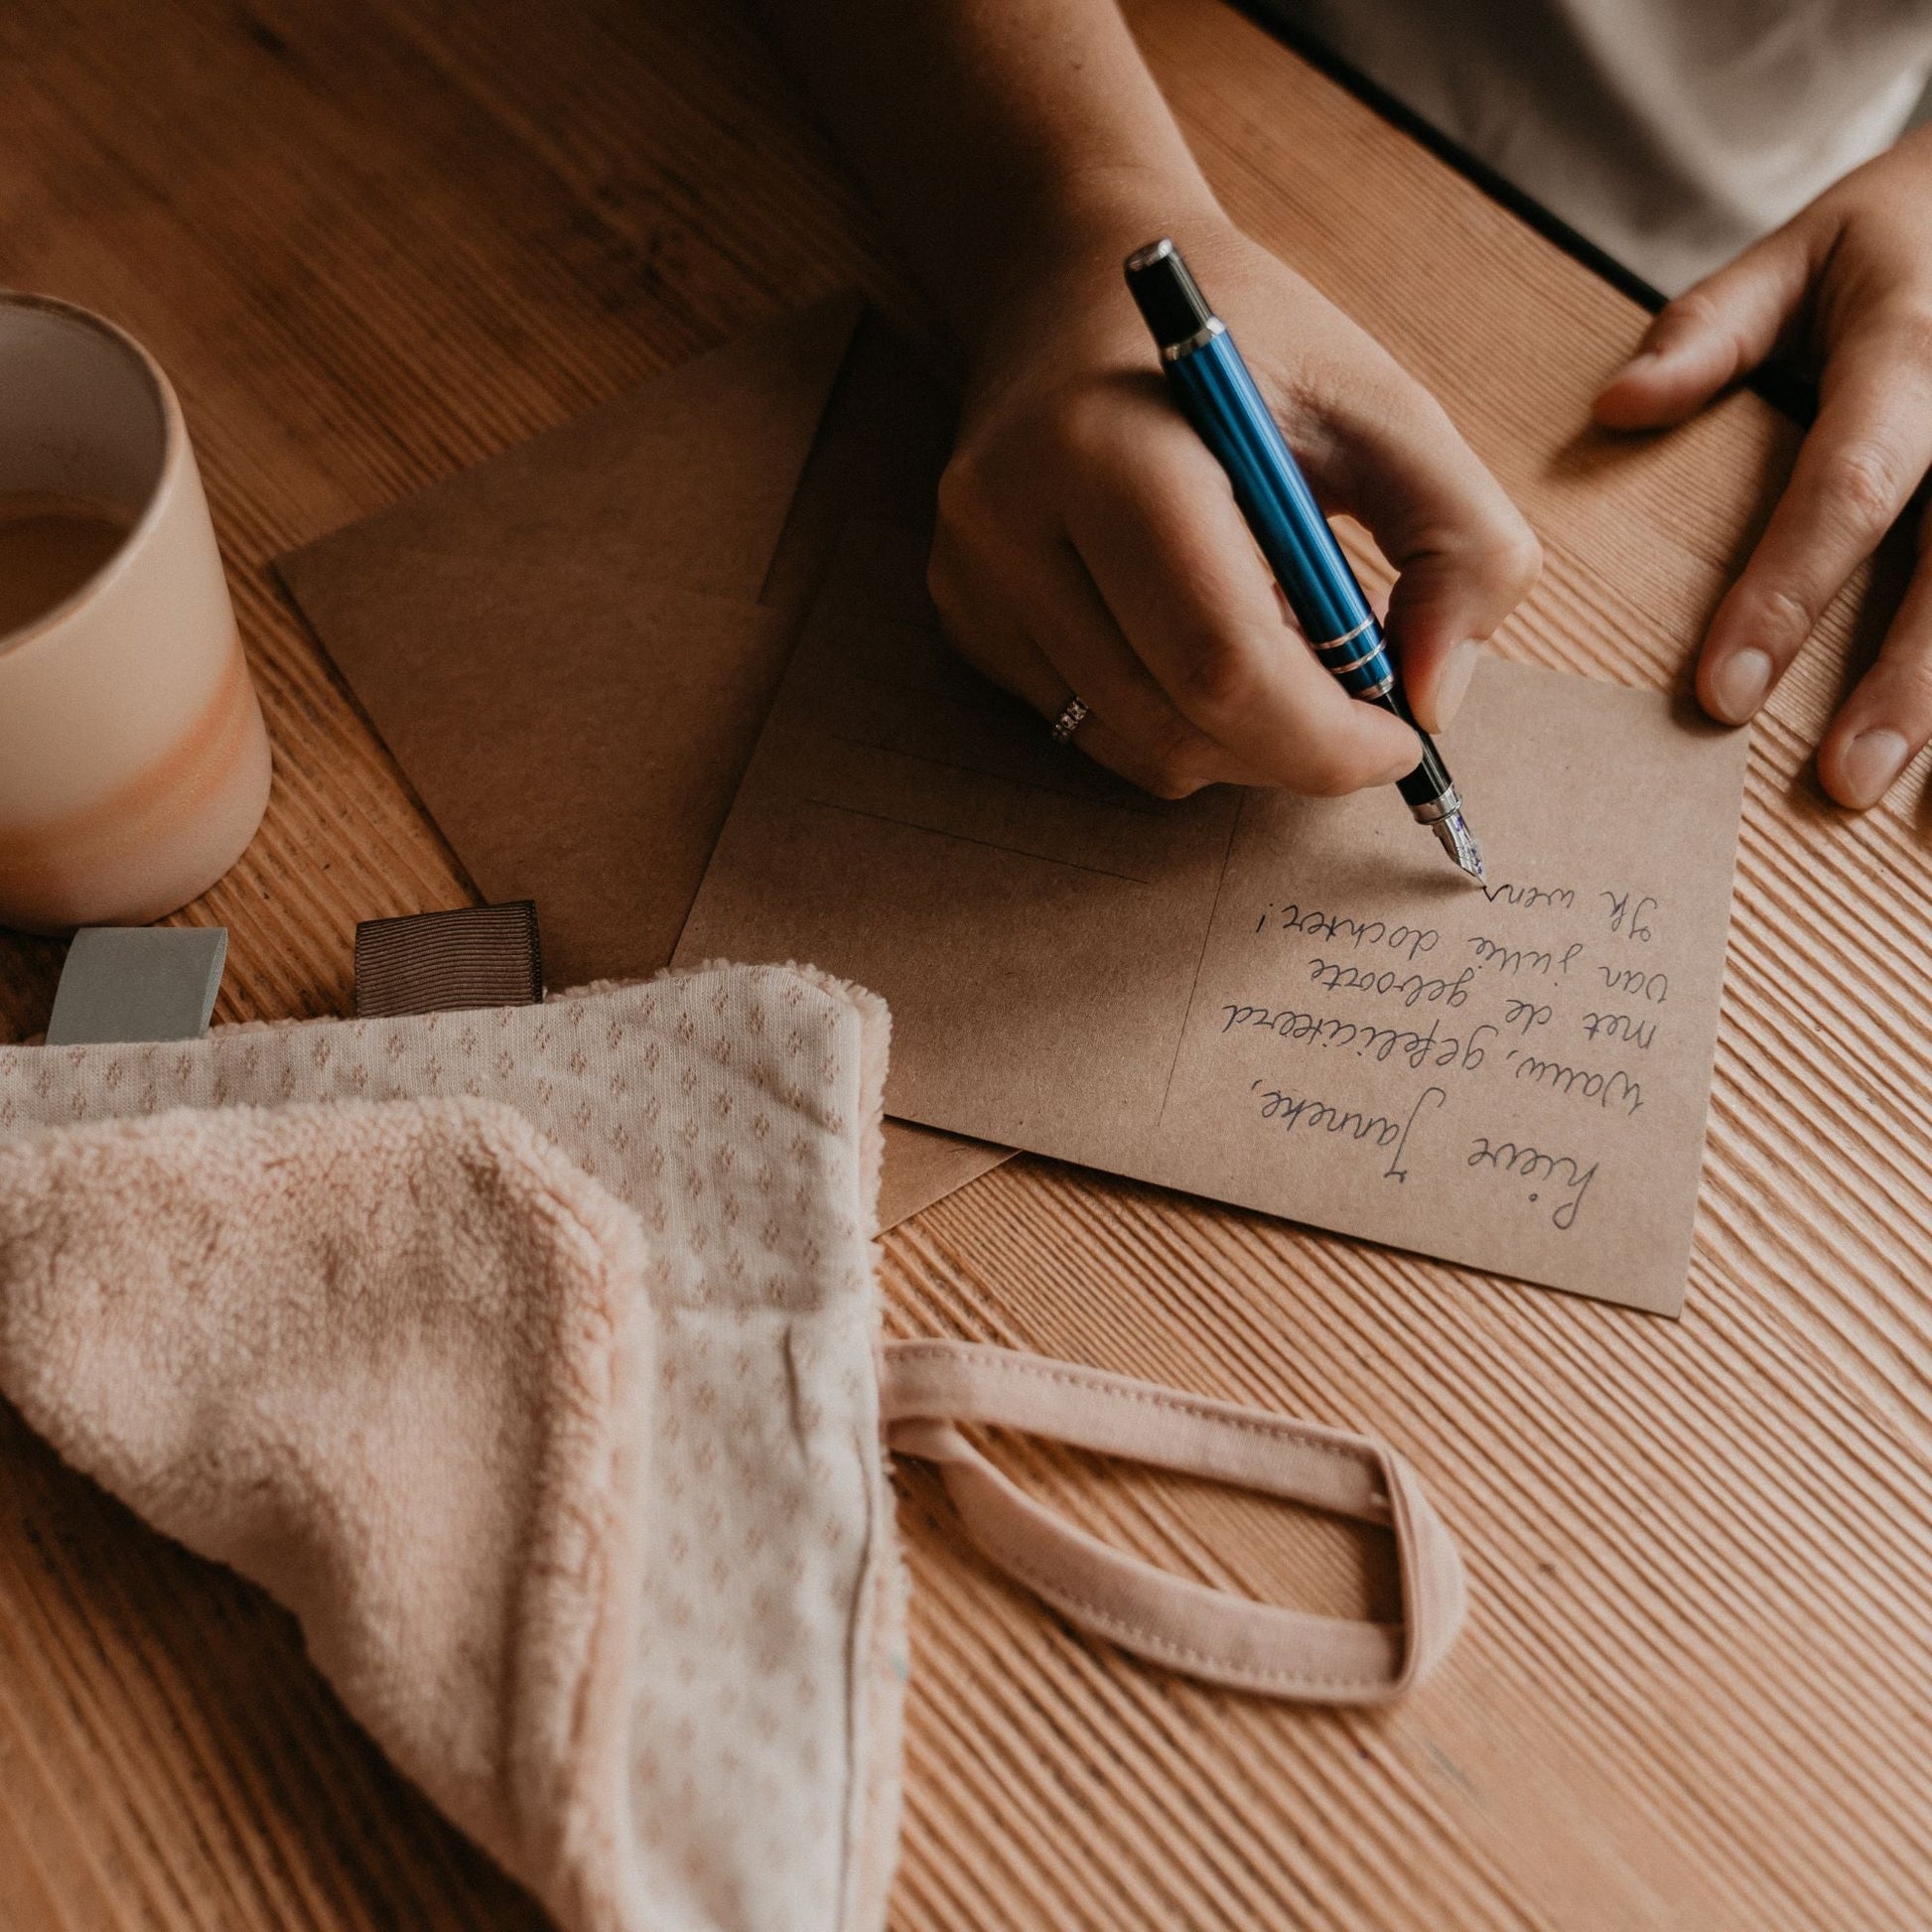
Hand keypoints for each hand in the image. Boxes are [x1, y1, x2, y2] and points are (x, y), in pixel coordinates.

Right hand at [929, 216, 1541, 797]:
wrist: (1080, 280)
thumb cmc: (1246, 344)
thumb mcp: (1385, 403)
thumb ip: (1459, 542)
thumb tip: (1432, 702)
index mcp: (1109, 448)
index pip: (1221, 661)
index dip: (1325, 736)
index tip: (1402, 738)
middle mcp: (1011, 522)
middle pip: (1177, 725)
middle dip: (1293, 748)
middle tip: (1360, 706)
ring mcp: (973, 577)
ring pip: (1137, 750)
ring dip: (1239, 740)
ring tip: (1280, 645)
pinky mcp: (964, 615)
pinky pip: (1094, 729)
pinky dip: (1176, 718)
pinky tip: (1199, 635)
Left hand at [1595, 126, 1931, 808]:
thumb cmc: (1904, 235)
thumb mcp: (1806, 248)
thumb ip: (1712, 328)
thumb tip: (1616, 406)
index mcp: (1914, 356)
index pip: (1847, 491)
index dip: (1787, 595)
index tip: (1722, 695)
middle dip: (1906, 682)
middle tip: (1845, 780)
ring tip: (1913, 799)